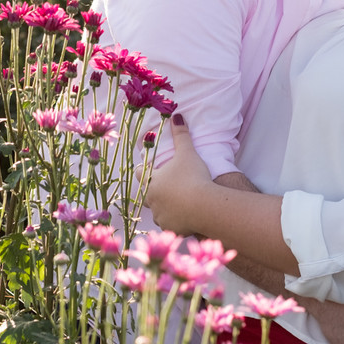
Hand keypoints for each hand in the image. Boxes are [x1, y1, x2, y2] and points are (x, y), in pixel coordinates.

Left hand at [144, 115, 212, 235]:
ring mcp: (161, 216)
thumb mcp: (187, 153)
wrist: (204, 206)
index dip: (143, 170)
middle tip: (166, 187)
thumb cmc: (193, 177)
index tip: (149, 168)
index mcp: (151, 182)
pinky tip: (185, 218)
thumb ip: (181, 135)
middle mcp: (151, 201)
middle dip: (154, 191)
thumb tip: (176, 115)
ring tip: (177, 203)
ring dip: (165, 208)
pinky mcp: (172, 228)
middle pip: (147, 195)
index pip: (139, 173)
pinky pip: (171, 225)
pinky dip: (176, 221)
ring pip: (158, 212)